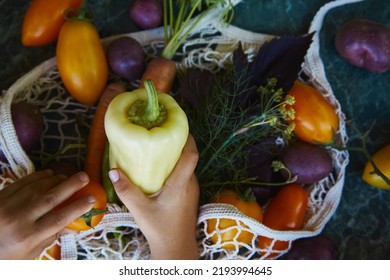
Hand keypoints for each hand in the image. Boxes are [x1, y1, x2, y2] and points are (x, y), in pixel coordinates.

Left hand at [0, 170, 94, 258]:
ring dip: (55, 180)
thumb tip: (75, 224)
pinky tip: (49, 174)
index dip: (78, 207)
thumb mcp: (30, 253)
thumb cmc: (7, 255)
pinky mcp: (0, 196)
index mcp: (28, 237)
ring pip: (37, 187)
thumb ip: (51, 236)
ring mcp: (7, 206)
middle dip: (70, 185)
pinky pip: (23, 182)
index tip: (92, 199)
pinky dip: (38, 176)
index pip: (59, 219)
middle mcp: (18, 219)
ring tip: (68, 177)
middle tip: (85, 176)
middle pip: (50, 198)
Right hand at [109, 135, 199, 259]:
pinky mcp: (189, 194)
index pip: (191, 155)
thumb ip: (127, 191)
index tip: (175, 126)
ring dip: (176, 154)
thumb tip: (113, 171)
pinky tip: (159, 167)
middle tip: (160, 132)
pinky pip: (184, 173)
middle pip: (189, 156)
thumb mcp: (140, 210)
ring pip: (186, 165)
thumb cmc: (160, 229)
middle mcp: (190, 183)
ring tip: (158, 146)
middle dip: (177, 142)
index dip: (187, 138)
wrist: (176, 248)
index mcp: (181, 184)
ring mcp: (191, 189)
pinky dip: (175, 166)